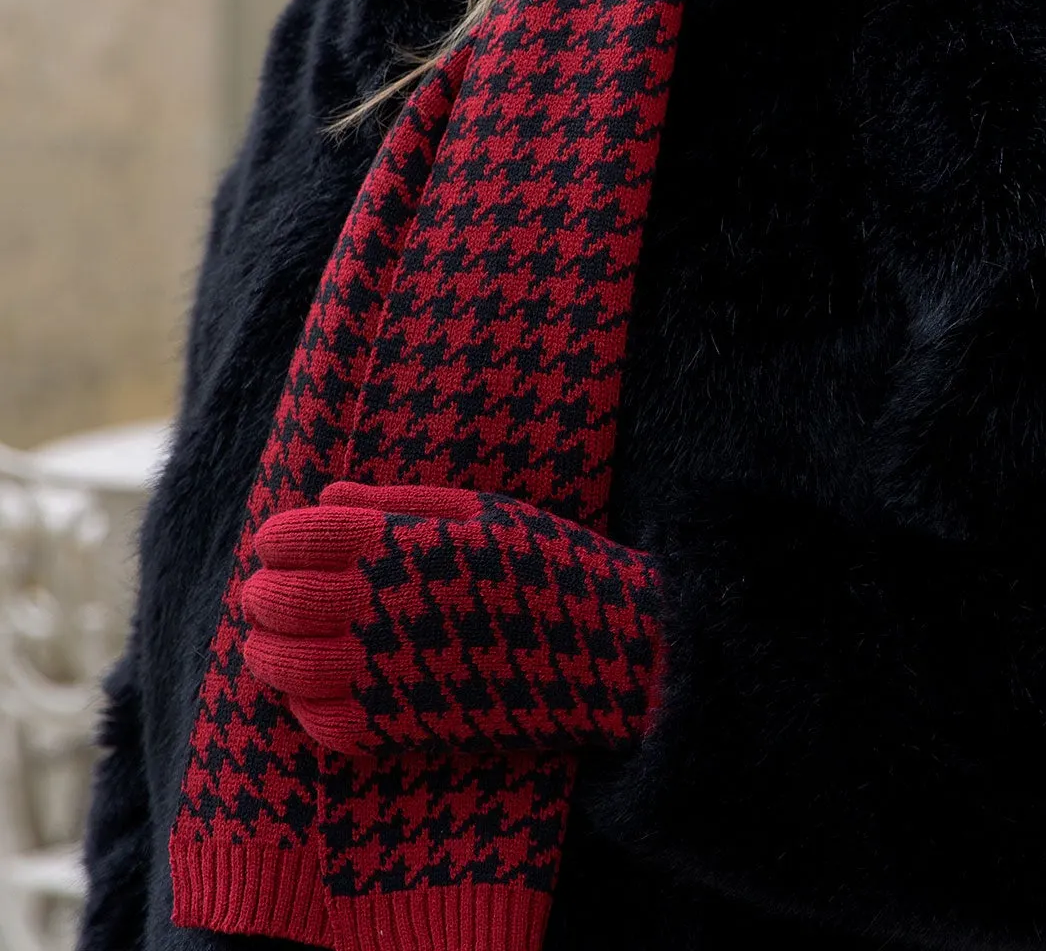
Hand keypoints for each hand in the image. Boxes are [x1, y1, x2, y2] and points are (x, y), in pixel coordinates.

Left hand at [242, 482, 664, 758]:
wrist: (607, 650)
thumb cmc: (550, 563)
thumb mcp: (484, 511)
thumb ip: (400, 501)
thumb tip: (326, 493)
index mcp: (405, 543)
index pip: (301, 536)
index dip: (277, 538)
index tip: (274, 541)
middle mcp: (386, 606)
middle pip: (282, 600)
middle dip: (263, 594)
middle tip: (261, 593)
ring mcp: (388, 672)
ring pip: (287, 667)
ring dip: (266, 653)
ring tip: (268, 644)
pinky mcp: (400, 728)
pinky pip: (323, 724)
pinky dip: (302, 707)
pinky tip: (311, 690)